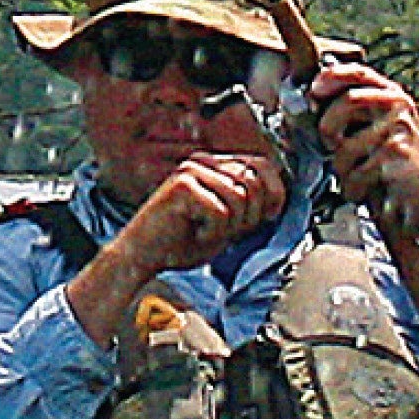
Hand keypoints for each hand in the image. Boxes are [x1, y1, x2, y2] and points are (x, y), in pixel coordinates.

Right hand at [65, 138, 284, 340]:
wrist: (142, 256)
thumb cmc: (179, 242)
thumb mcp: (226, 224)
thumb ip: (248, 209)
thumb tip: (276, 200)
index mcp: (214, 166)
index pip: (262, 164)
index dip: (275, 191)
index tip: (269, 215)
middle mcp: (203, 162)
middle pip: (254, 182)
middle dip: (249, 215)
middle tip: (226, 231)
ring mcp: (192, 171)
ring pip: (240, 198)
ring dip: (228, 227)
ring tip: (205, 232)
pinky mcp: (183, 186)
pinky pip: (220, 212)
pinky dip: (212, 232)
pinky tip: (194, 233)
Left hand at [303, 56, 418, 252]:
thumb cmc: (397, 170)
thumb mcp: (375, 132)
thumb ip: (351, 114)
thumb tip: (312, 100)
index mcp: (392, 97)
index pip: (359, 73)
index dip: (331, 76)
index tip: (314, 91)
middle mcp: (398, 107)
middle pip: (347, 102)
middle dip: (330, 129)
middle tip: (335, 146)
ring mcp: (398, 129)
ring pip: (345, 146)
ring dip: (344, 170)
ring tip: (362, 175)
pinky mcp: (396, 154)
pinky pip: (355, 172)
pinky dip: (356, 188)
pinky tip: (371, 189)